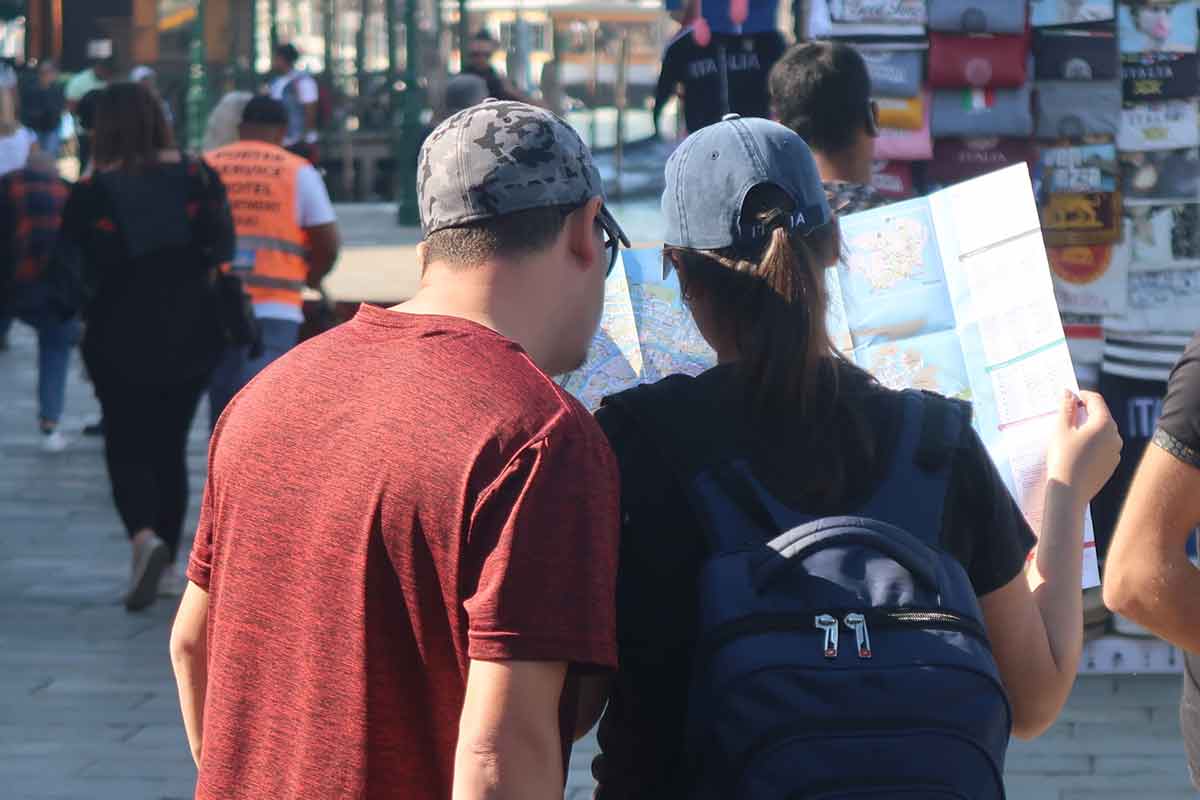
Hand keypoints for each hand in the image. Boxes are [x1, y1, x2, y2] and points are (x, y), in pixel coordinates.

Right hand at [1045, 389, 1121, 504]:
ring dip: (1088, 429)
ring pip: (1102, 432)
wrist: (1069, 492)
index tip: (1068, 398)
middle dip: (1084, 412)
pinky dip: (1092, 444)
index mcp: (1104, 423)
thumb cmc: (1063, 458)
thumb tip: (1068, 393)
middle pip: (1101, 415)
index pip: (1096, 400)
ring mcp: (1116, 451)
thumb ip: (1066, 408)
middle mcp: (1115, 436)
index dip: (1081, 395)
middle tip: (1066, 416)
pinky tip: (1076, 451)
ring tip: (1069, 436)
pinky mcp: (1112, 464)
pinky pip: (1103, 447)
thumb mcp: (1061, 429)